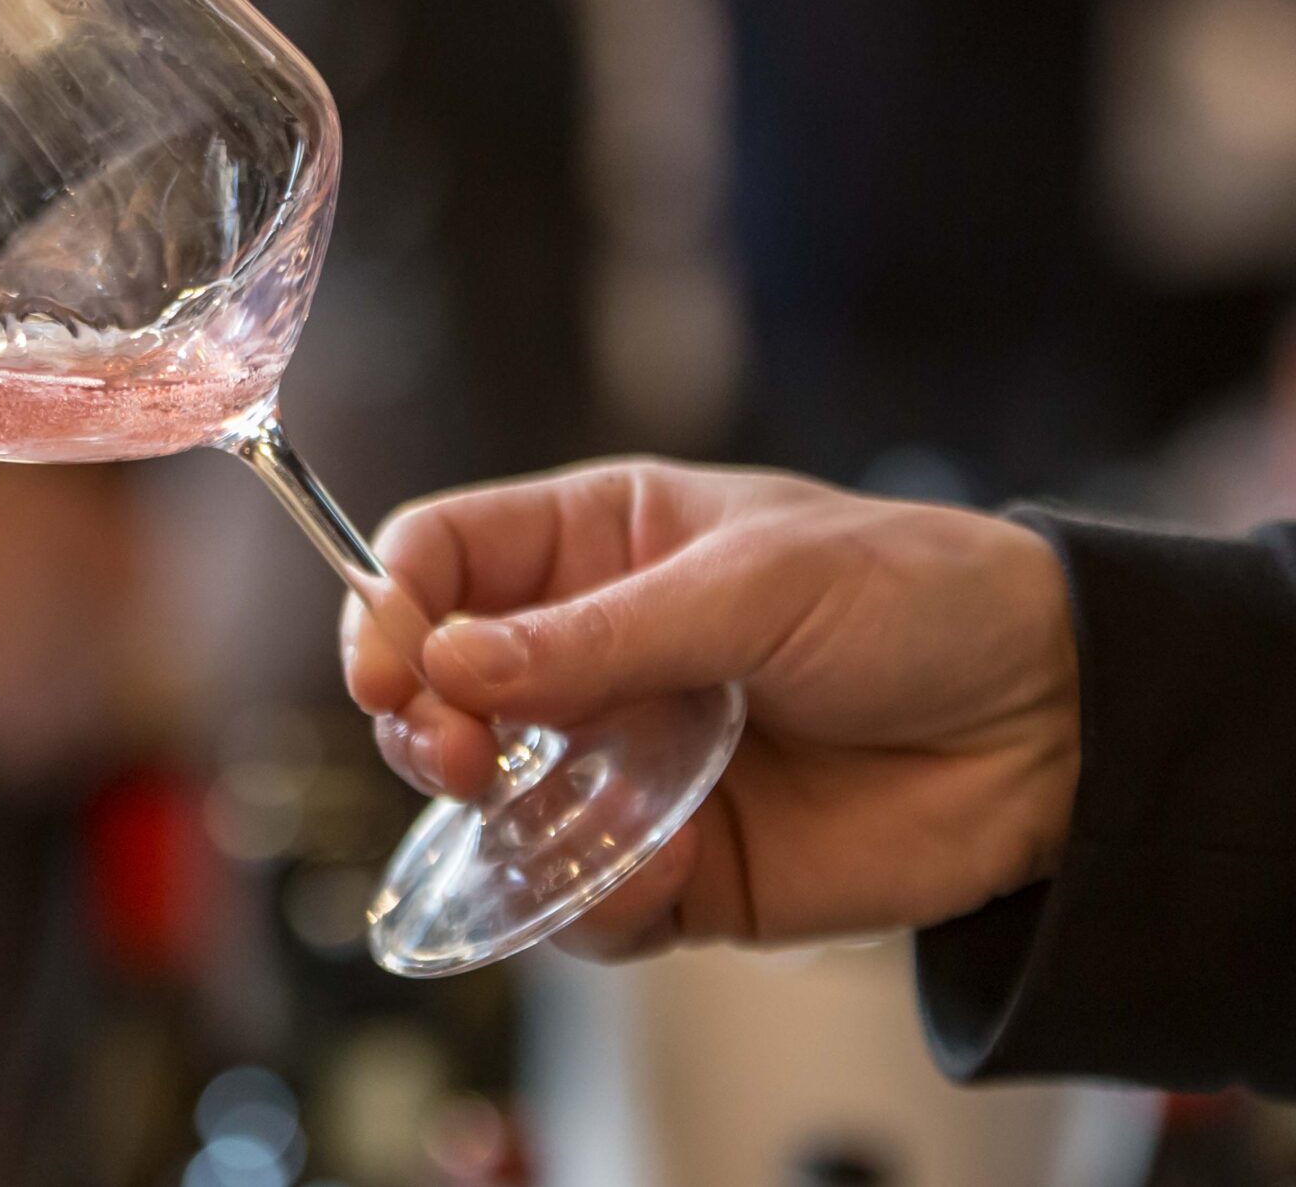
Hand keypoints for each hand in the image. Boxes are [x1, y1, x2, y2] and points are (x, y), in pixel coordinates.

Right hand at [342, 460, 1079, 955]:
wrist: (1057, 729)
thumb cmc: (916, 602)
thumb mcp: (755, 583)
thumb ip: (598, 632)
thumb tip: (446, 662)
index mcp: (596, 545)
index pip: (440, 559)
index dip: (389, 606)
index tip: (390, 667)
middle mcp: (589, 654)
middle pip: (433, 690)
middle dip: (420, 726)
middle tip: (452, 757)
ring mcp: (624, 762)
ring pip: (487, 807)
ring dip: (488, 822)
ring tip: (537, 820)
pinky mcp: (673, 864)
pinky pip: (580, 900)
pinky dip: (591, 900)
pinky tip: (662, 867)